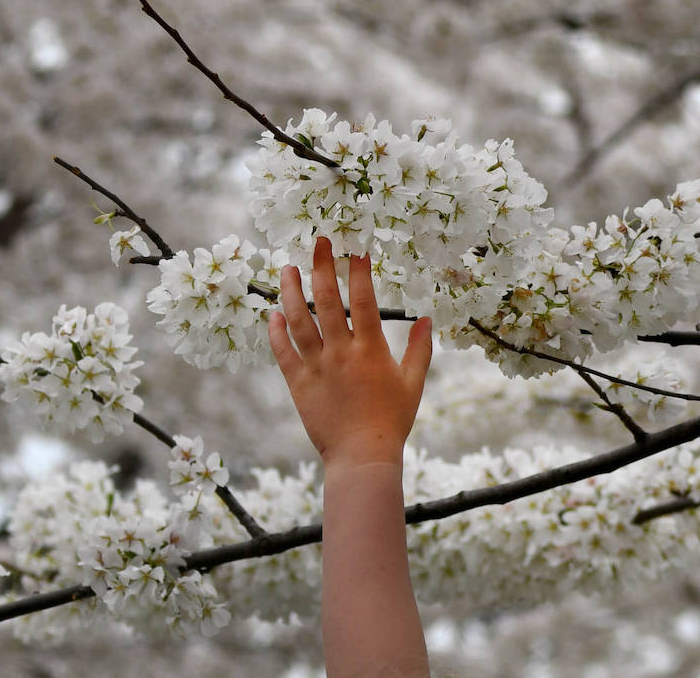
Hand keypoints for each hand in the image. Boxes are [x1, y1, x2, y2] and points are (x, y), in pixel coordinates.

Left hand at [267, 237, 432, 468]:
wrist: (362, 457)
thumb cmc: (391, 421)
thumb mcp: (413, 384)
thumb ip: (420, 350)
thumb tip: (427, 319)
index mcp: (370, 350)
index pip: (363, 301)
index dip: (358, 272)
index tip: (355, 250)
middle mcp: (340, 353)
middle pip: (326, 301)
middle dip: (321, 267)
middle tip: (318, 243)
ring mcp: (316, 367)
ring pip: (297, 321)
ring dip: (290, 291)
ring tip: (287, 268)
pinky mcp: (298, 384)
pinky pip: (282, 352)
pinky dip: (275, 330)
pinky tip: (272, 312)